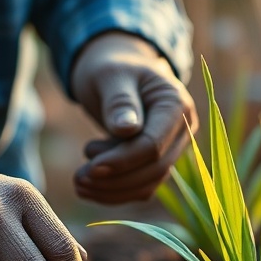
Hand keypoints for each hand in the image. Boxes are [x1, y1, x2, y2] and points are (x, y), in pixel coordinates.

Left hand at [70, 32, 196, 203]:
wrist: (115, 72)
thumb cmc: (111, 68)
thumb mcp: (111, 75)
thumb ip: (120, 102)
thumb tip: (126, 130)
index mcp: (176, 104)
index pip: (153, 144)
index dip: (123, 160)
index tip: (91, 167)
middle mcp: (182, 129)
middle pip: (155, 168)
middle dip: (115, 178)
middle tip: (78, 178)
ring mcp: (173, 148)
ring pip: (149, 183)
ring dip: (112, 190)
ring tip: (78, 182)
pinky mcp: (158, 162)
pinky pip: (141, 187)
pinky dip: (114, 192)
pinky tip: (88, 187)